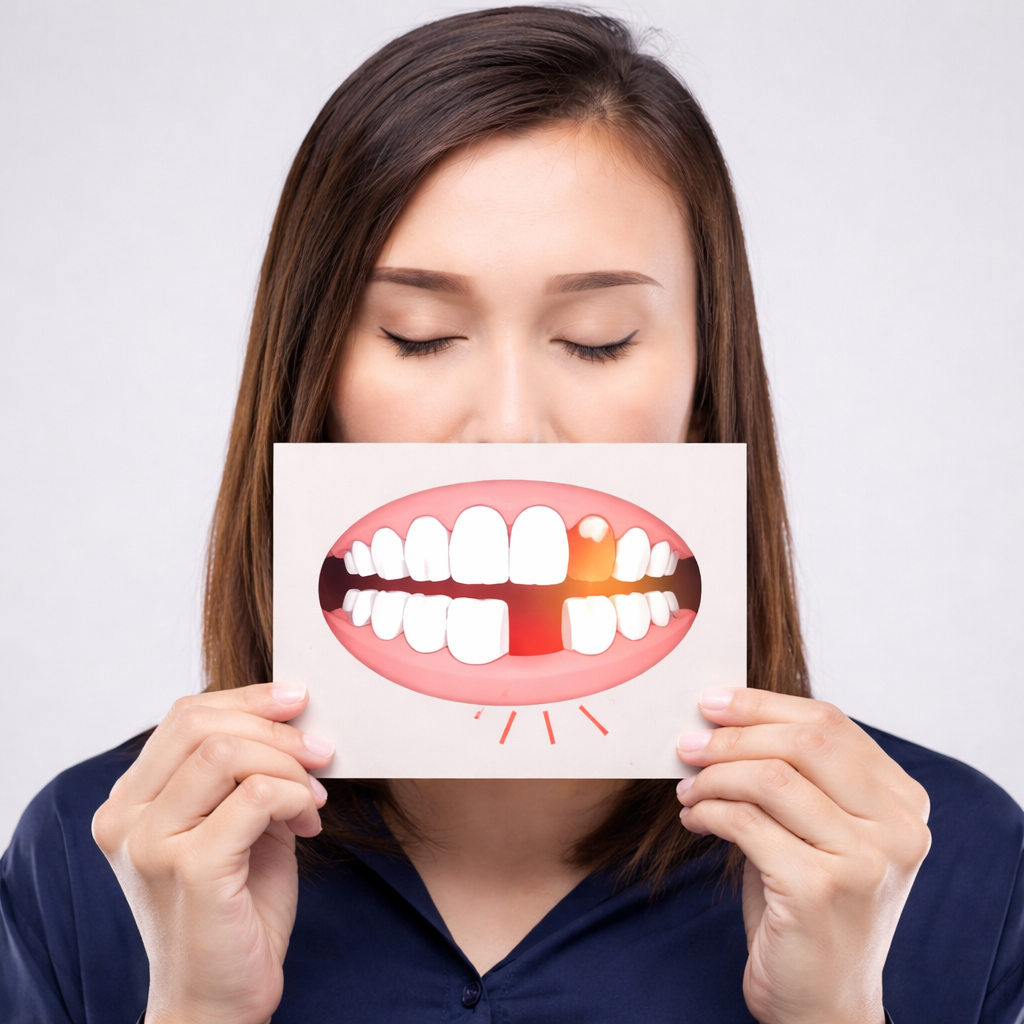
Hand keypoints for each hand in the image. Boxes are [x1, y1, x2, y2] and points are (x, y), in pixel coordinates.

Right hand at [92, 683, 334, 1023]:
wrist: (218, 998)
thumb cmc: (235, 907)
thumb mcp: (236, 822)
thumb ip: (246, 771)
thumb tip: (293, 712)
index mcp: (130, 801)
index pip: (185, 715)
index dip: (248, 698)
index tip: (298, 700)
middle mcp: (125, 818)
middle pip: (201, 724)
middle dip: (274, 728)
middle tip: (319, 751)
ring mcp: (149, 843)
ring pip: (226, 753)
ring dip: (288, 766)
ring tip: (313, 799)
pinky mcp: (189, 868)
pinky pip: (256, 797)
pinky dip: (295, 797)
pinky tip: (308, 823)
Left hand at [676, 688, 929, 1023]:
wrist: (823, 1002)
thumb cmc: (809, 905)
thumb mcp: (818, 830)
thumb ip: (795, 774)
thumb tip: (723, 718)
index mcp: (903, 802)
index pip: (831, 723)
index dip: (763, 705)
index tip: (713, 702)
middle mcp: (897, 828)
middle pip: (805, 741)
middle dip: (734, 735)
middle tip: (689, 744)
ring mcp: (865, 860)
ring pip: (772, 778)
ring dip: (714, 776)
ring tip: (689, 789)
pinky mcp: (820, 890)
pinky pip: (746, 823)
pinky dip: (709, 812)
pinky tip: (694, 818)